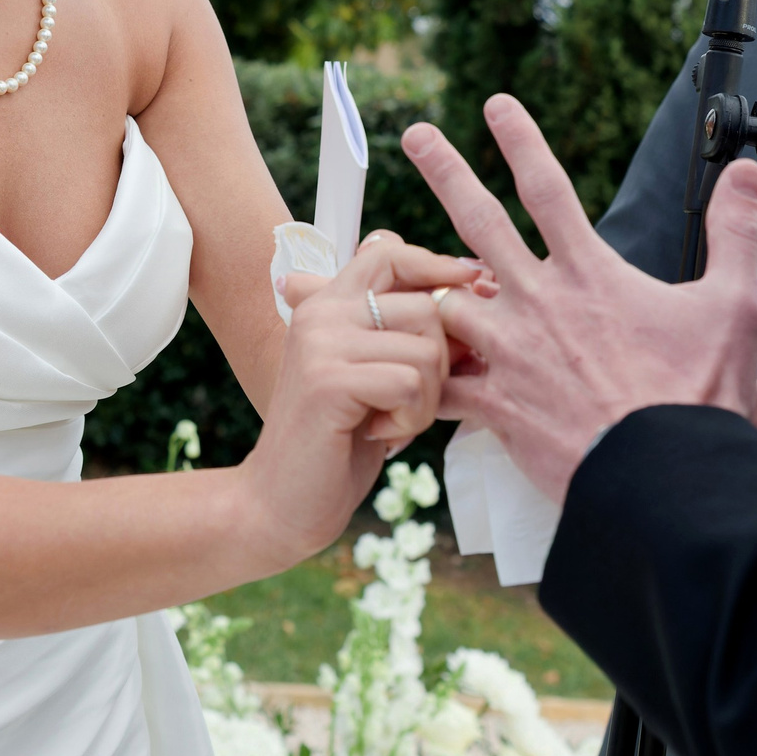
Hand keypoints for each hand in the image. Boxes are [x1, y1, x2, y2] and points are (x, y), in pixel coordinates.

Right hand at [243, 234, 481, 562]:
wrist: (283, 502)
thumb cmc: (342, 439)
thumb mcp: (376, 373)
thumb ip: (406, 330)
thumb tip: (473, 284)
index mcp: (327, 303)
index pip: (389, 253)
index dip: (436, 266)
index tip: (471, 286)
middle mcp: (320, 312)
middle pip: (426, 307)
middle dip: (441, 363)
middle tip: (410, 401)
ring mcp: (320, 343)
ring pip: (425, 349)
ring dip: (427, 399)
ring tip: (392, 420)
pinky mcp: (328, 380)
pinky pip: (410, 383)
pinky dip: (411, 419)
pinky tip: (382, 435)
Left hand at [408, 94, 756, 502]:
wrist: (670, 477)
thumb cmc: (701, 396)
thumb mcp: (736, 303)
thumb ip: (737, 231)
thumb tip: (744, 174)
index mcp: (591, 274)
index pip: (549, 188)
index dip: (521, 140)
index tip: (495, 105)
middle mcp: (540, 304)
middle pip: (479, 222)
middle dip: (446, 171)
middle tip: (415, 135)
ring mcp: (511, 354)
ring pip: (447, 303)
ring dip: (427, 288)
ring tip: (398, 276)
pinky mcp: (497, 407)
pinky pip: (440, 385)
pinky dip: (420, 375)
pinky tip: (400, 371)